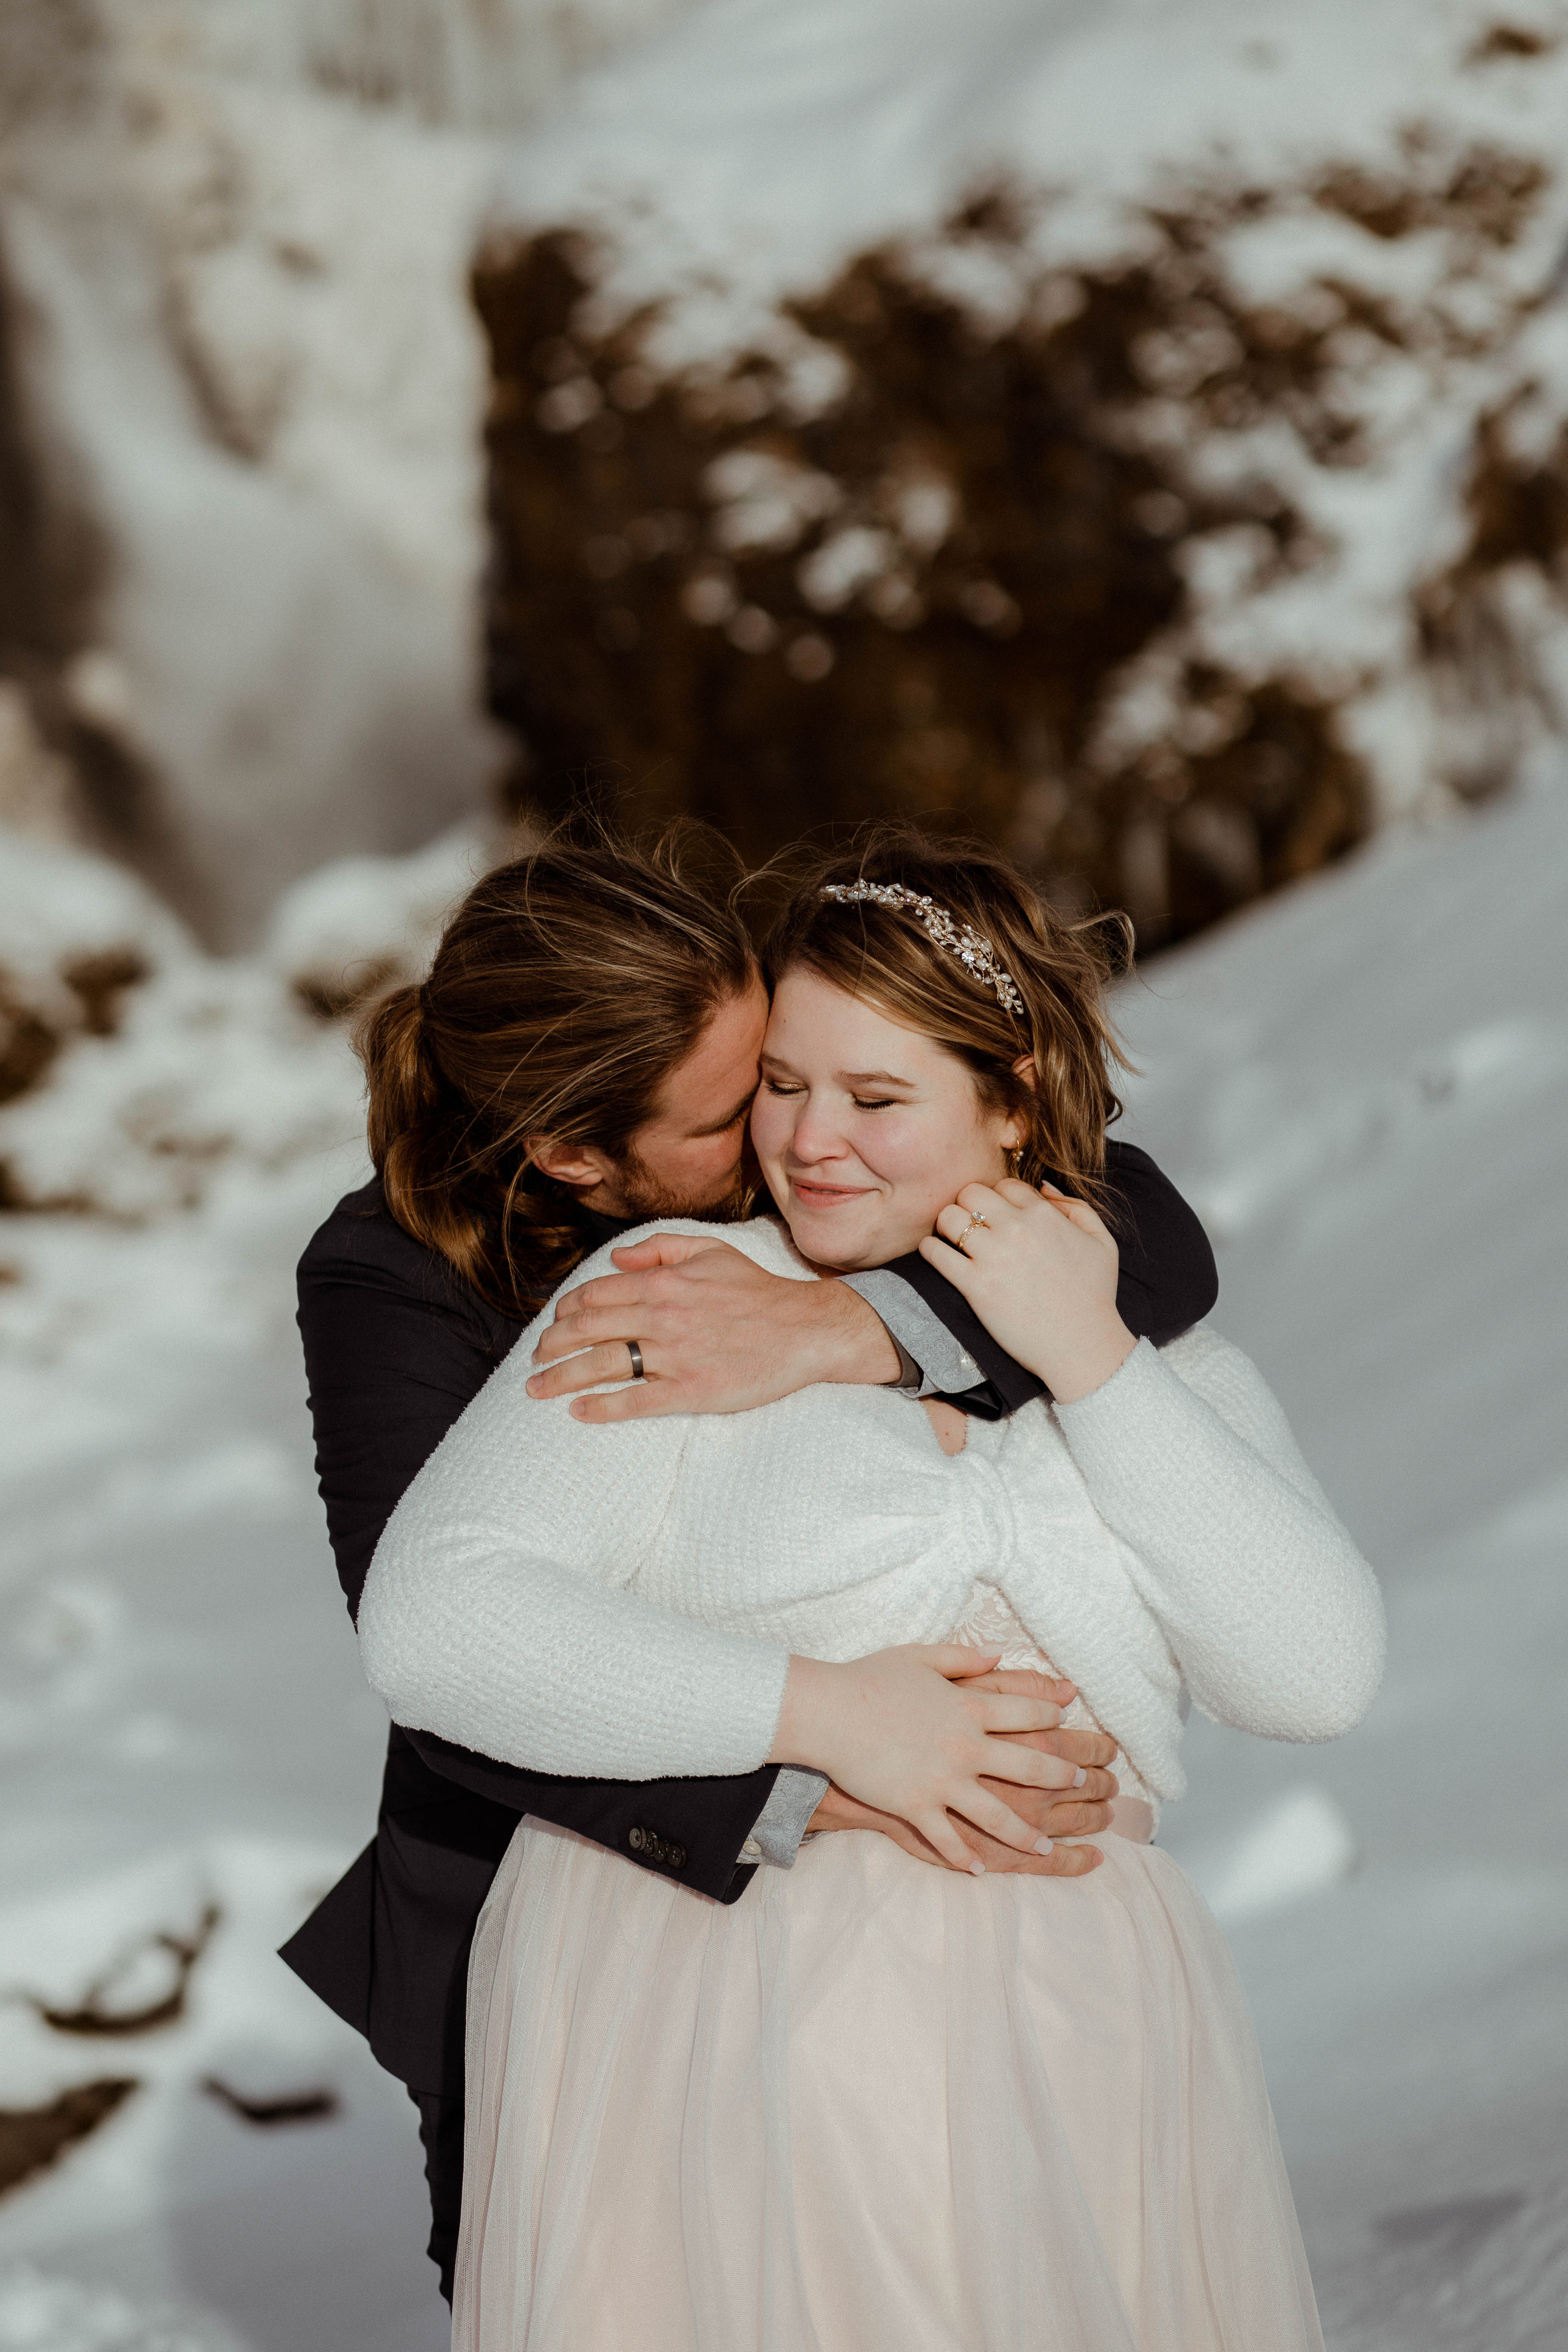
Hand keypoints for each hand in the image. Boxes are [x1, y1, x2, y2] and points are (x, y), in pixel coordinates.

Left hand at [526, 1235, 899, 1421]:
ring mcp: (674, 1356)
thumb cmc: (757, 1290)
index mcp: (663, 1282)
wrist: (805, 1329)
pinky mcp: (690, 1390)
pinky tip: (579, 1412)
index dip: (565, 1312)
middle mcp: (661, 1317)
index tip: (553, 1326)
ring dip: (560, 1378)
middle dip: (550, 1347)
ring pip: (602, 1365)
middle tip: (533, 1362)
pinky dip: (601, 1407)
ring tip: (536, 1389)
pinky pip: (635, 1401)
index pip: (594, 1295)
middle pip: (587, 1331)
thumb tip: (616, 1259)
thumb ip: (659, 1249)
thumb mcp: (710, 1250)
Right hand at [771, 1645, 1090, 1870]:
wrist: (827, 1712)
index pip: (1028, 1715)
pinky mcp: (917, 1806)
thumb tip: (999, 1654)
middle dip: (1063, 1779)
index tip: (1071, 1728)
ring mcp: (943, 1781)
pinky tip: (979, 1871)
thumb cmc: (869, 1679)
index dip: (1054, 1721)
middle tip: (1084, 1787)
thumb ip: (964, 1656)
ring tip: (1047, 1845)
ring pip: (999, 1816)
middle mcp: (966, 1747)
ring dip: (1027, 1834)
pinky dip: (964, 1858)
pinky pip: (948, 1840)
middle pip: (1030, 1766)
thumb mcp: (920, 1656)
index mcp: (969, 1707)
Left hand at [920, 1179, 1136, 1403]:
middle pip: (970, 1192)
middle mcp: (1017, 1229)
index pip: (1005, 1184)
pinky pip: (936, 1253)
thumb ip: (1076, 1207)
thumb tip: (1043, 1187)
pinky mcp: (975, 1285)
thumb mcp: (1102, 1242)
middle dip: (967, 1204)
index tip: (996, 1215)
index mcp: (1044, 1215)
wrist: (1082, 1346)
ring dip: (946, 1225)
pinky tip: (935, 1254)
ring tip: (951, 1238)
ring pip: (949, 1217)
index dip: (998, 1198)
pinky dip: (929, 1250)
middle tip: (970, 1224)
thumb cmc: (1095, 1297)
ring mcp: (994, 1256)